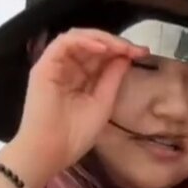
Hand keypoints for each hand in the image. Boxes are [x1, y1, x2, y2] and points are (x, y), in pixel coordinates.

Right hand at [8, 29, 148, 187]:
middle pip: (91, 44)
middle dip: (116, 44)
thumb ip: (112, 78)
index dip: (122, 51)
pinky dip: (84, 41)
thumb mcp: (103, 103)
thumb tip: (126, 57)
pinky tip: (104, 48)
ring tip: (122, 47)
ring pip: (78, 38)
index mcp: (81, 78)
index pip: (101, 56)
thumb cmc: (76, 134)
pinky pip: (64, 43)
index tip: (143, 54)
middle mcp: (68, 68)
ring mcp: (55, 65)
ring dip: (102, 39)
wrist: (52, 150)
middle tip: (137, 49)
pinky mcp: (44, 65)